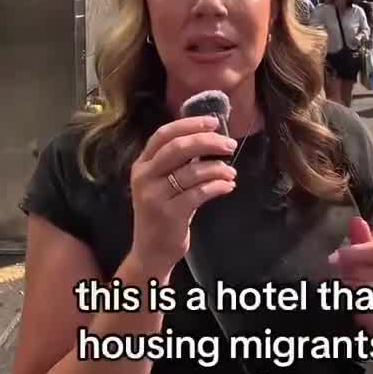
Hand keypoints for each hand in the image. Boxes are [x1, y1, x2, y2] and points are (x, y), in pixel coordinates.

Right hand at [130, 115, 238, 278]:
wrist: (151, 251)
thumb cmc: (163, 212)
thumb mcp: (163, 183)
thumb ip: (178, 161)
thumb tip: (209, 137)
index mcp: (142, 164)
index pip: (164, 134)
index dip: (189, 124)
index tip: (214, 122)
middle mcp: (144, 177)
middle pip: (179, 148)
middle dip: (208, 142)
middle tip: (229, 145)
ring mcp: (154, 196)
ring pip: (192, 171)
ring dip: (217, 169)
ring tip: (231, 172)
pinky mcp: (169, 214)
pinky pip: (199, 193)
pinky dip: (218, 187)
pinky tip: (228, 187)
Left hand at [329, 218, 372, 335]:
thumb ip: (364, 241)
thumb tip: (355, 220)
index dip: (352, 253)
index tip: (331, 258)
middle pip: (370, 273)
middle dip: (349, 275)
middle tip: (337, 278)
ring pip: (371, 296)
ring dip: (353, 294)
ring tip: (344, 293)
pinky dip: (362, 315)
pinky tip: (354, 312)